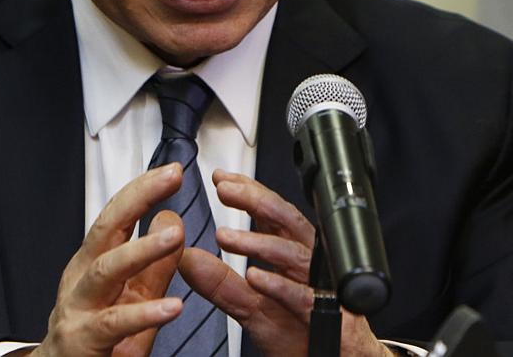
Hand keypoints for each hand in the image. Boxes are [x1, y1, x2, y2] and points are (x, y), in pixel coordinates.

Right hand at [31, 164, 186, 356]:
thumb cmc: (95, 341)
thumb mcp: (132, 298)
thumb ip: (154, 264)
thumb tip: (170, 220)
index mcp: (91, 263)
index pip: (116, 217)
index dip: (142, 191)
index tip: (172, 172)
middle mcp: (80, 280)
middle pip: (106, 229)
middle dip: (138, 199)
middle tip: (170, 179)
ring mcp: (77, 309)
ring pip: (105, 272)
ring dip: (140, 251)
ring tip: (173, 238)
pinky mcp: (82, 341)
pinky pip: (113, 324)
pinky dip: (143, 314)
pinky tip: (171, 306)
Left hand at [177, 170, 390, 356]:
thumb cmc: (299, 333)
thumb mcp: (250, 308)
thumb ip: (220, 284)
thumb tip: (186, 259)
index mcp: (290, 257)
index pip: (271, 214)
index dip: (248, 192)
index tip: (220, 179)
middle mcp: (308, 265)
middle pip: (286, 221)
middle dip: (256, 201)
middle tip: (225, 190)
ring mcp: (319, 287)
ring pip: (293, 255)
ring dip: (258, 243)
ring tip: (225, 237)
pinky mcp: (326, 315)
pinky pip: (302, 297)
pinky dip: (278, 286)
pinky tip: (254, 277)